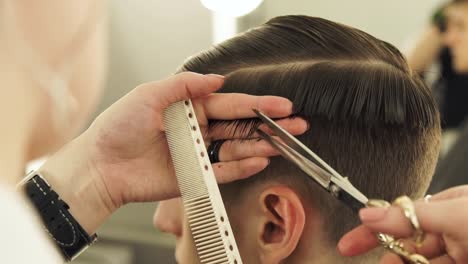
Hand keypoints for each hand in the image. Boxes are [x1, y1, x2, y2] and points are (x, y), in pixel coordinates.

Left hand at [41, 72, 307, 233]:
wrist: (102, 164)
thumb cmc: (119, 127)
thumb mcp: (150, 94)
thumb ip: (185, 86)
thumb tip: (217, 79)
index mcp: (190, 108)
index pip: (231, 105)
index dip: (258, 105)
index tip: (282, 105)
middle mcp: (199, 130)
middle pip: (241, 128)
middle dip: (269, 126)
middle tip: (296, 125)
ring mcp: (199, 154)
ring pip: (237, 150)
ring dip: (262, 146)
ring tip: (285, 144)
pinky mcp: (195, 177)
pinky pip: (224, 172)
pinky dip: (243, 167)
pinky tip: (261, 160)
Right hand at [337, 185, 467, 263]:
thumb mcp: (454, 215)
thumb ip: (410, 216)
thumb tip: (368, 214)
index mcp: (445, 207)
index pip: (398, 218)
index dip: (370, 232)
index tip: (347, 246)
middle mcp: (450, 230)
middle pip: (406, 245)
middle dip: (390, 256)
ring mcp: (459, 252)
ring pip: (419, 263)